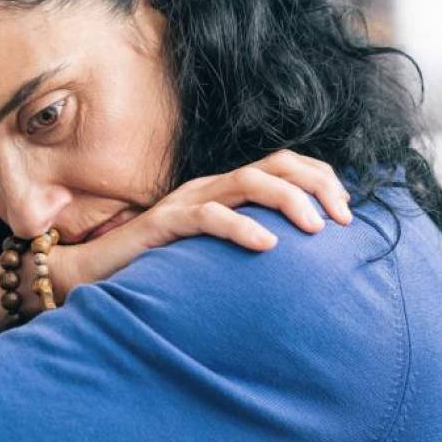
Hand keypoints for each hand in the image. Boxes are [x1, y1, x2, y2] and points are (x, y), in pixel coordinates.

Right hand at [55, 150, 353, 295]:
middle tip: (342, 220)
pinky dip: (241, 227)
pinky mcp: (165, 223)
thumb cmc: (160, 271)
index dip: (321, 179)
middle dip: (317, 186)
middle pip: (276, 165)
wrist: (93, 275)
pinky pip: (208, 217)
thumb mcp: (216, 256)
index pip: (285, 166)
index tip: (348, 211)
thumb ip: (250, 247)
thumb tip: (300, 265)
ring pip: (248, 182)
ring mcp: (187, 201)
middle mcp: (211, 187)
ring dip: (289, 201)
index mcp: (227, 191)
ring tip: (316, 229)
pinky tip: (267, 244)